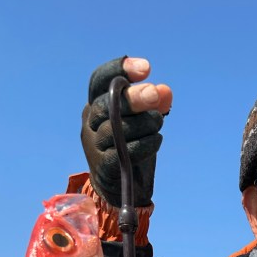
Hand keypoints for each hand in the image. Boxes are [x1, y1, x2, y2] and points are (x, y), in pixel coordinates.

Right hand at [81, 57, 172, 206]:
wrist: (122, 188)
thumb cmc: (132, 146)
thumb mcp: (143, 122)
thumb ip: (153, 105)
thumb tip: (166, 92)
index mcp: (96, 104)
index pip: (99, 80)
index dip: (118, 69)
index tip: (146, 68)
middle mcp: (90, 122)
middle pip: (106, 105)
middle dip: (132, 98)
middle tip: (154, 94)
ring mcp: (94, 146)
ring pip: (115, 129)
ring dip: (142, 123)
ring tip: (160, 121)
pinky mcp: (104, 167)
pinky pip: (122, 153)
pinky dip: (143, 145)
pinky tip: (157, 140)